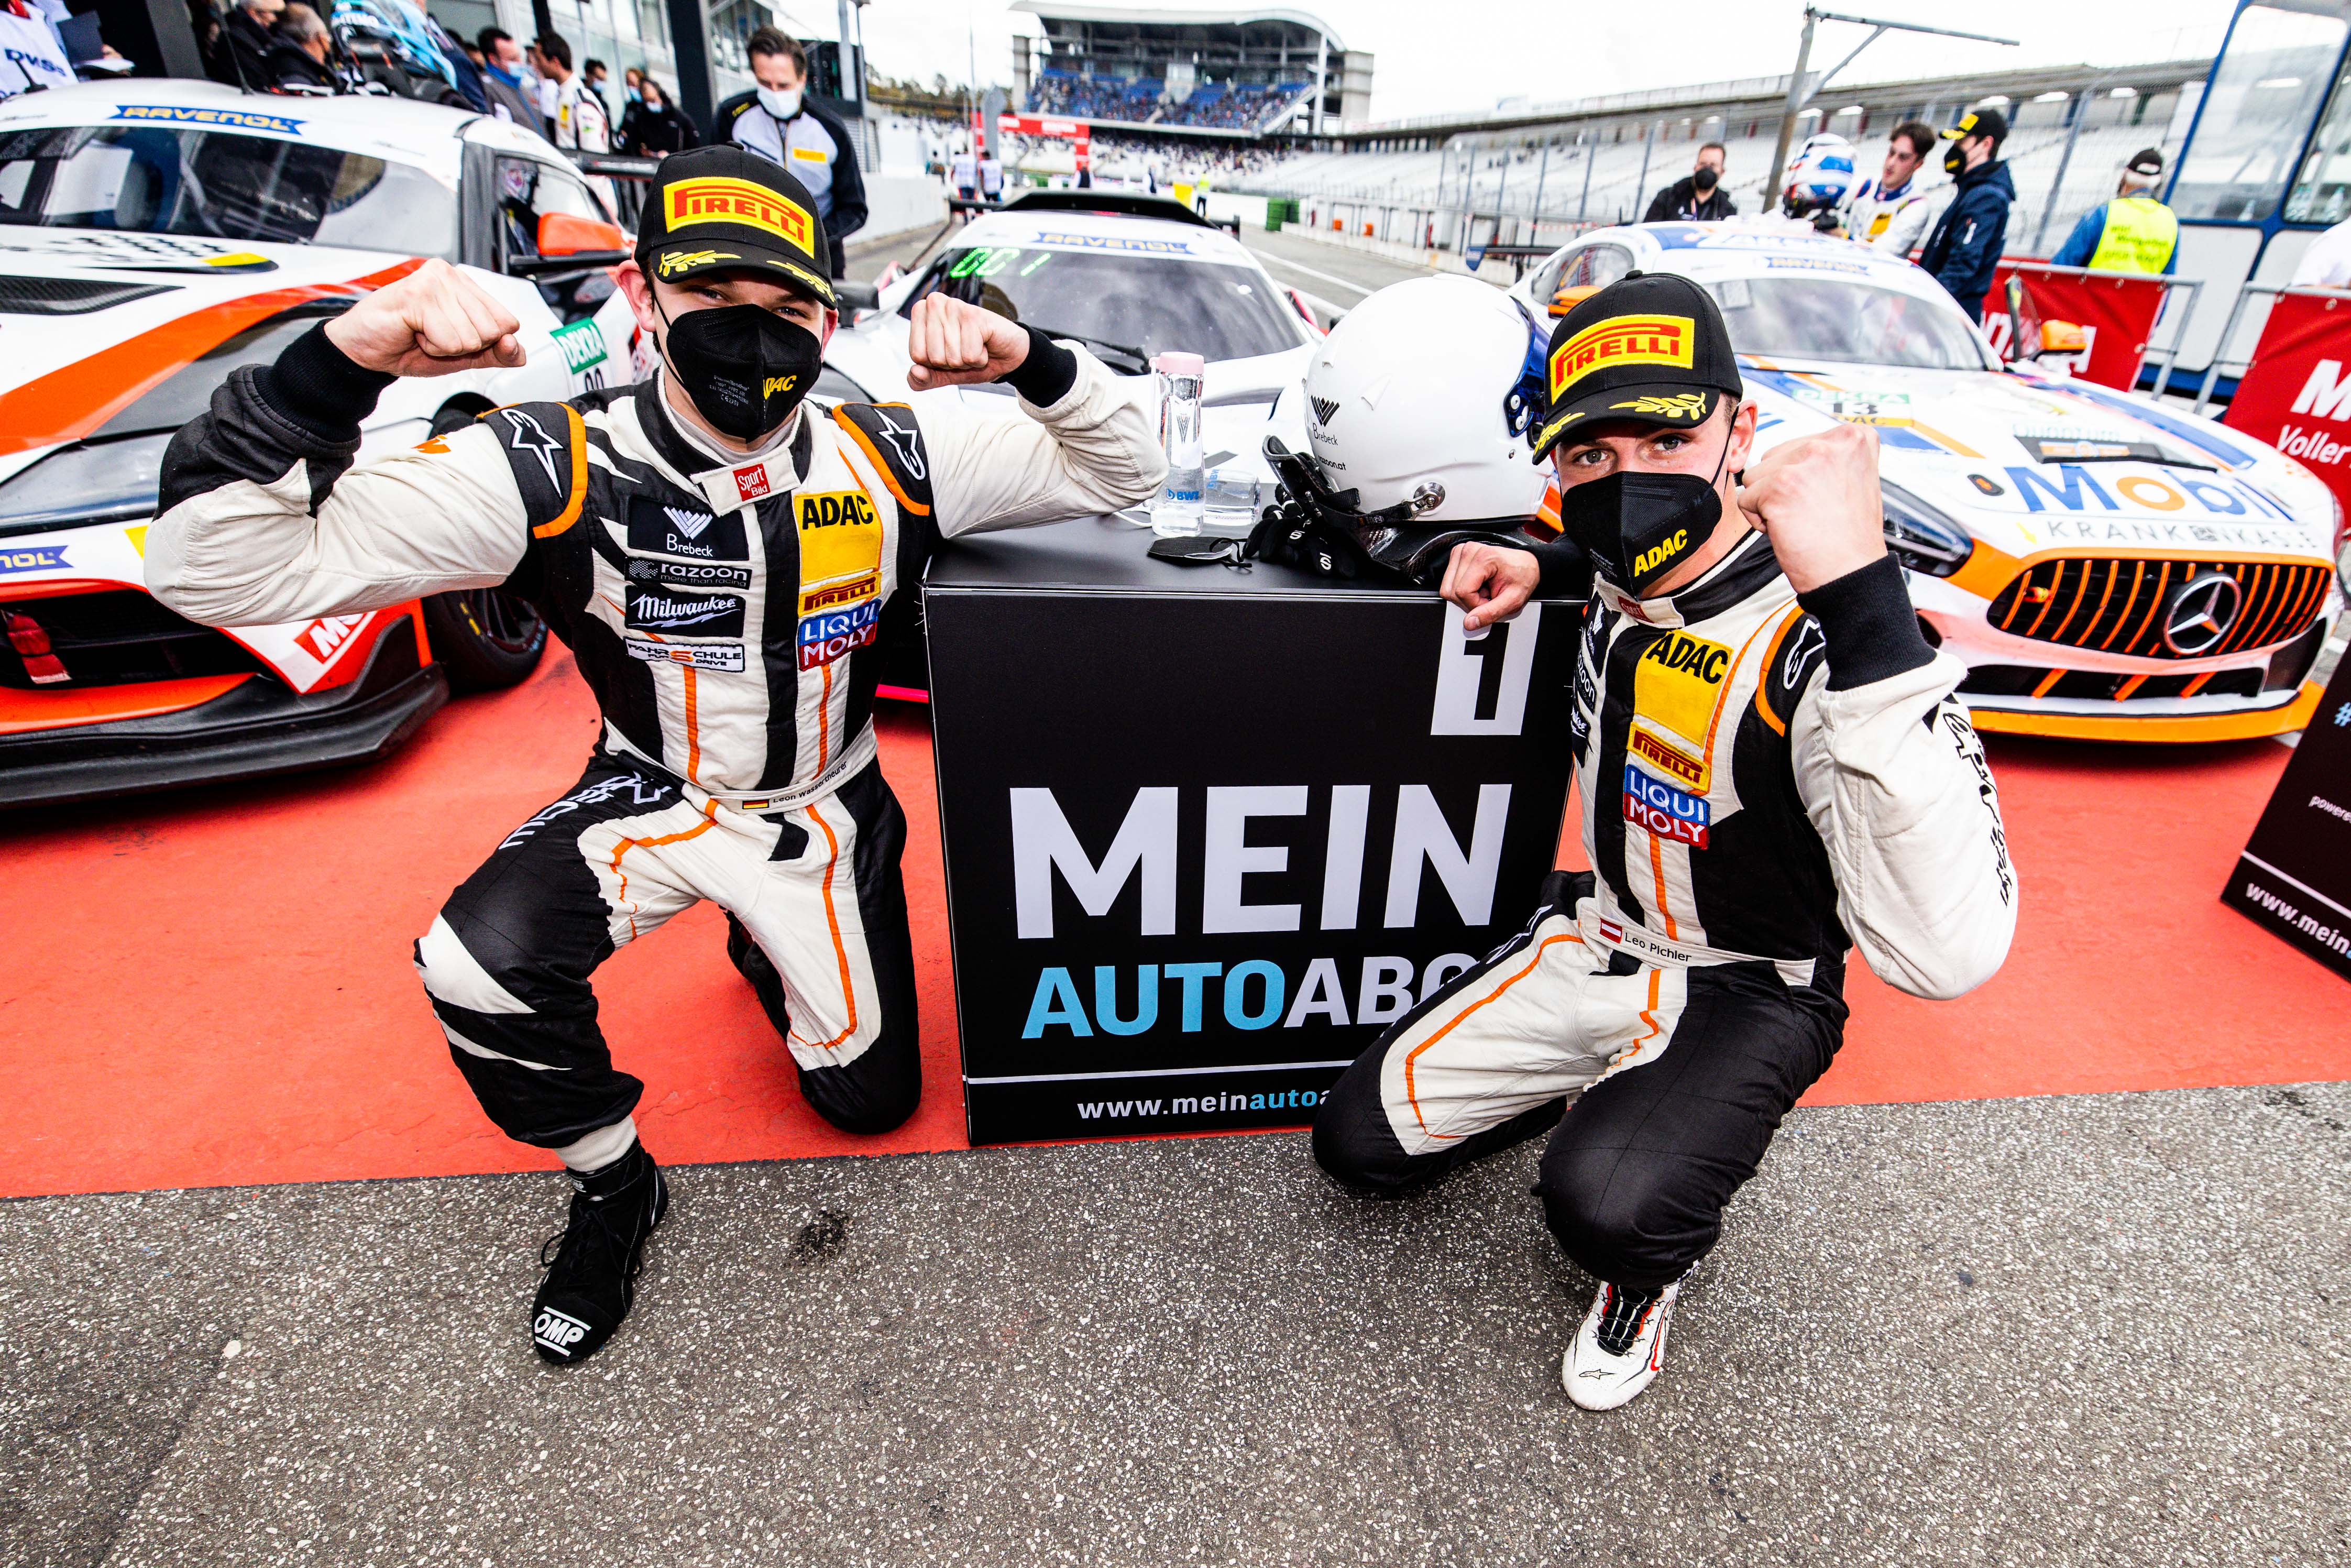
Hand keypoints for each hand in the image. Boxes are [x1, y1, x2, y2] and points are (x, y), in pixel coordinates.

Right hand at [324, 258, 524, 376]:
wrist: (365, 351)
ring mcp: (435, 282)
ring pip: (472, 337)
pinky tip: (412, 332)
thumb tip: (516, 348)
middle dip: (463, 345)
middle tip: (433, 335)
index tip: (452, 335)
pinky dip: (432, 346)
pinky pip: (450, 340)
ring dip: (445, 346)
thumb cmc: (408, 345)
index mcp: (465, 285)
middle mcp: (452, 276)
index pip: (507, 322)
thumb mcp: (463, 355)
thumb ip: (496, 353)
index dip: (483, 341)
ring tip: (421, 333)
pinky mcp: (419, 294)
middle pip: (493, 330)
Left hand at [905, 294, 1029, 389]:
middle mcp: (934, 304)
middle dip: (952, 363)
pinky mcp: (974, 315)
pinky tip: (984, 344)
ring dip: (967, 361)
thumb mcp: (944, 374)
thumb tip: (915, 372)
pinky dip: (980, 358)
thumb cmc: (973, 355)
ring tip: (974, 346)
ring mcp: (954, 307)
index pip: (916, 355)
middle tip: (964, 349)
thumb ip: (924, 379)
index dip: (935, 363)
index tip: (948, 351)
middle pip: (933, 357)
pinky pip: (969, 355)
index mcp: (921, 313)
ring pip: (951, 357)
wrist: (1006, 354)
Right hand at [1440, 541, 1543, 631]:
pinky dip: (1462, 588)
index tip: (1491, 601)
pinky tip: (1478, 584)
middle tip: (1488, 596)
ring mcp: (1461, 551)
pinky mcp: (1457, 556)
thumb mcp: (1512, 600)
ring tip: (1483, 589)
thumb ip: (1490, 613)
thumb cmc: (1522, 577)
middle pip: (1452, 591)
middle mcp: (1468, 551)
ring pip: (1447, 588)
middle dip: (1469, 601)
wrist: (1526, 564)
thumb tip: (1469, 623)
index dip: (1476, 604)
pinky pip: (1448, 583)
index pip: (1462, 593)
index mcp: (1482, 558)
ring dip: (1465, 595)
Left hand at [1731, 422, 1885, 592]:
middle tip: (1811, 513)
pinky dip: (1759, 521)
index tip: (1824, 499)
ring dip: (1768, 503)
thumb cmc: (1850, 537)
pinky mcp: (1780, 486)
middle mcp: (1830, 443)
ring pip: (1755, 477)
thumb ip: (1824, 459)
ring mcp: (1804, 463)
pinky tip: (1789, 530)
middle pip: (1772, 458)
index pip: (1797, 446)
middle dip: (1781, 488)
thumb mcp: (1851, 479)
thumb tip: (1786, 455)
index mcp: (1854, 437)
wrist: (1851, 574)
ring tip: (1801, 520)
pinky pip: (1745, 500)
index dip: (1800, 478)